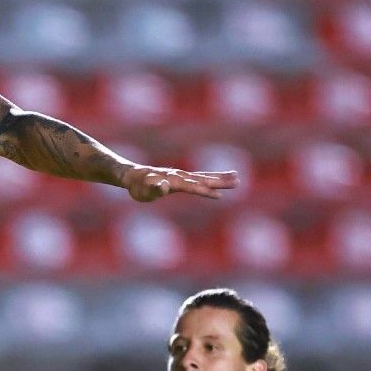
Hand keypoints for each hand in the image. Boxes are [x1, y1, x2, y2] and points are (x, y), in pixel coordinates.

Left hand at [119, 165, 237, 202]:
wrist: (133, 176)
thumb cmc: (138, 186)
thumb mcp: (143, 190)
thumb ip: (154, 189)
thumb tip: (163, 186)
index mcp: (173, 181)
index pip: (192, 187)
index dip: (204, 191)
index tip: (219, 194)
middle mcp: (180, 176)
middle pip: (203, 179)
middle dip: (220, 181)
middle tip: (237, 181)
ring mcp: (182, 175)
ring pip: (204, 176)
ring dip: (220, 177)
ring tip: (236, 176)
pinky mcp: (182, 177)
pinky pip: (200, 176)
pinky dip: (211, 176)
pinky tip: (221, 178)